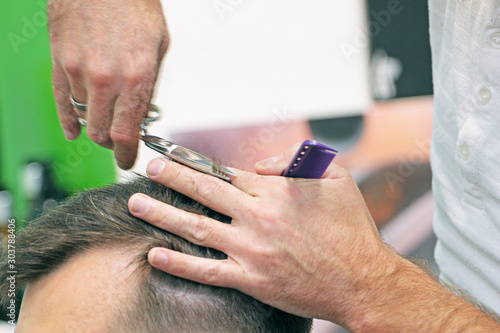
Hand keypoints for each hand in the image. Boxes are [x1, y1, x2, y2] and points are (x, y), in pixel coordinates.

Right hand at [48, 0, 168, 168]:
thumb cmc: (135, 4)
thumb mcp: (159, 47)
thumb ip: (149, 85)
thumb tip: (143, 114)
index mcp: (136, 76)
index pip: (127, 134)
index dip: (128, 154)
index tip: (130, 160)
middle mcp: (105, 78)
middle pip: (102, 133)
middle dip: (113, 144)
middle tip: (120, 143)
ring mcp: (77, 70)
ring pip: (84, 119)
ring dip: (95, 127)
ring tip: (105, 124)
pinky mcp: (59, 60)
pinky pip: (61, 101)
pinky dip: (68, 120)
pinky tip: (74, 131)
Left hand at [128, 145, 398, 327]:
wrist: (362, 281)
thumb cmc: (351, 231)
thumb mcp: (336, 178)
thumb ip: (297, 161)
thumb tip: (260, 164)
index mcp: (277, 191)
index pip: (228, 172)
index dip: (200, 163)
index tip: (179, 157)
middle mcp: (258, 217)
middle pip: (205, 192)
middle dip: (172, 177)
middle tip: (150, 169)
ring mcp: (251, 250)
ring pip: (197, 227)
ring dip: (163, 214)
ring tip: (138, 203)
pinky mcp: (251, 279)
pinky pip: (207, 270)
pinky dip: (178, 263)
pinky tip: (156, 254)